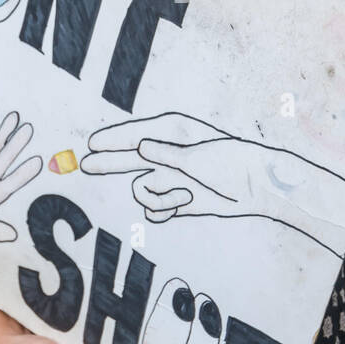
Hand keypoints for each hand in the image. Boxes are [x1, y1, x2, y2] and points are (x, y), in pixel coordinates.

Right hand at [81, 112, 344, 248]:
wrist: (258, 189)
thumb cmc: (232, 164)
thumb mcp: (197, 158)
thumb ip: (166, 155)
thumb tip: (139, 146)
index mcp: (174, 134)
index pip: (135, 134)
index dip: (114, 139)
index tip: (92, 144)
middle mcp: (170, 154)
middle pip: (129, 158)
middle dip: (110, 162)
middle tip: (85, 164)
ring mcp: (173, 178)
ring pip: (145, 190)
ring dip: (160, 195)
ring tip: (185, 194)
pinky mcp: (179, 200)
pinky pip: (156, 209)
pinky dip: (165, 209)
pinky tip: (182, 205)